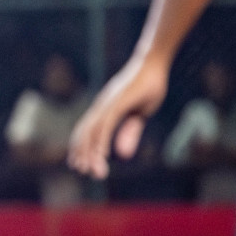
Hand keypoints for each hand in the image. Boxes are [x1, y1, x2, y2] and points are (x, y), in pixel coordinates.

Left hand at [68, 54, 169, 178]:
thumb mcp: (140, 114)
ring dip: (90, 152)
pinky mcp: (117, 102)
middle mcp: (101, 106)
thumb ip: (130, 132)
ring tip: (91, 170)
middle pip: (85, 134)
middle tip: (82, 172)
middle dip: (82, 154)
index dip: (82, 149)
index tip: (81, 166)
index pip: (87, 132)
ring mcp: (108, 103)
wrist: (154, 63)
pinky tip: (102, 155)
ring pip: (92, 132)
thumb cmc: (148, 86)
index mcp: (104, 110)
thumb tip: (122, 154)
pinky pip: (106, 125)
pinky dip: (101, 141)